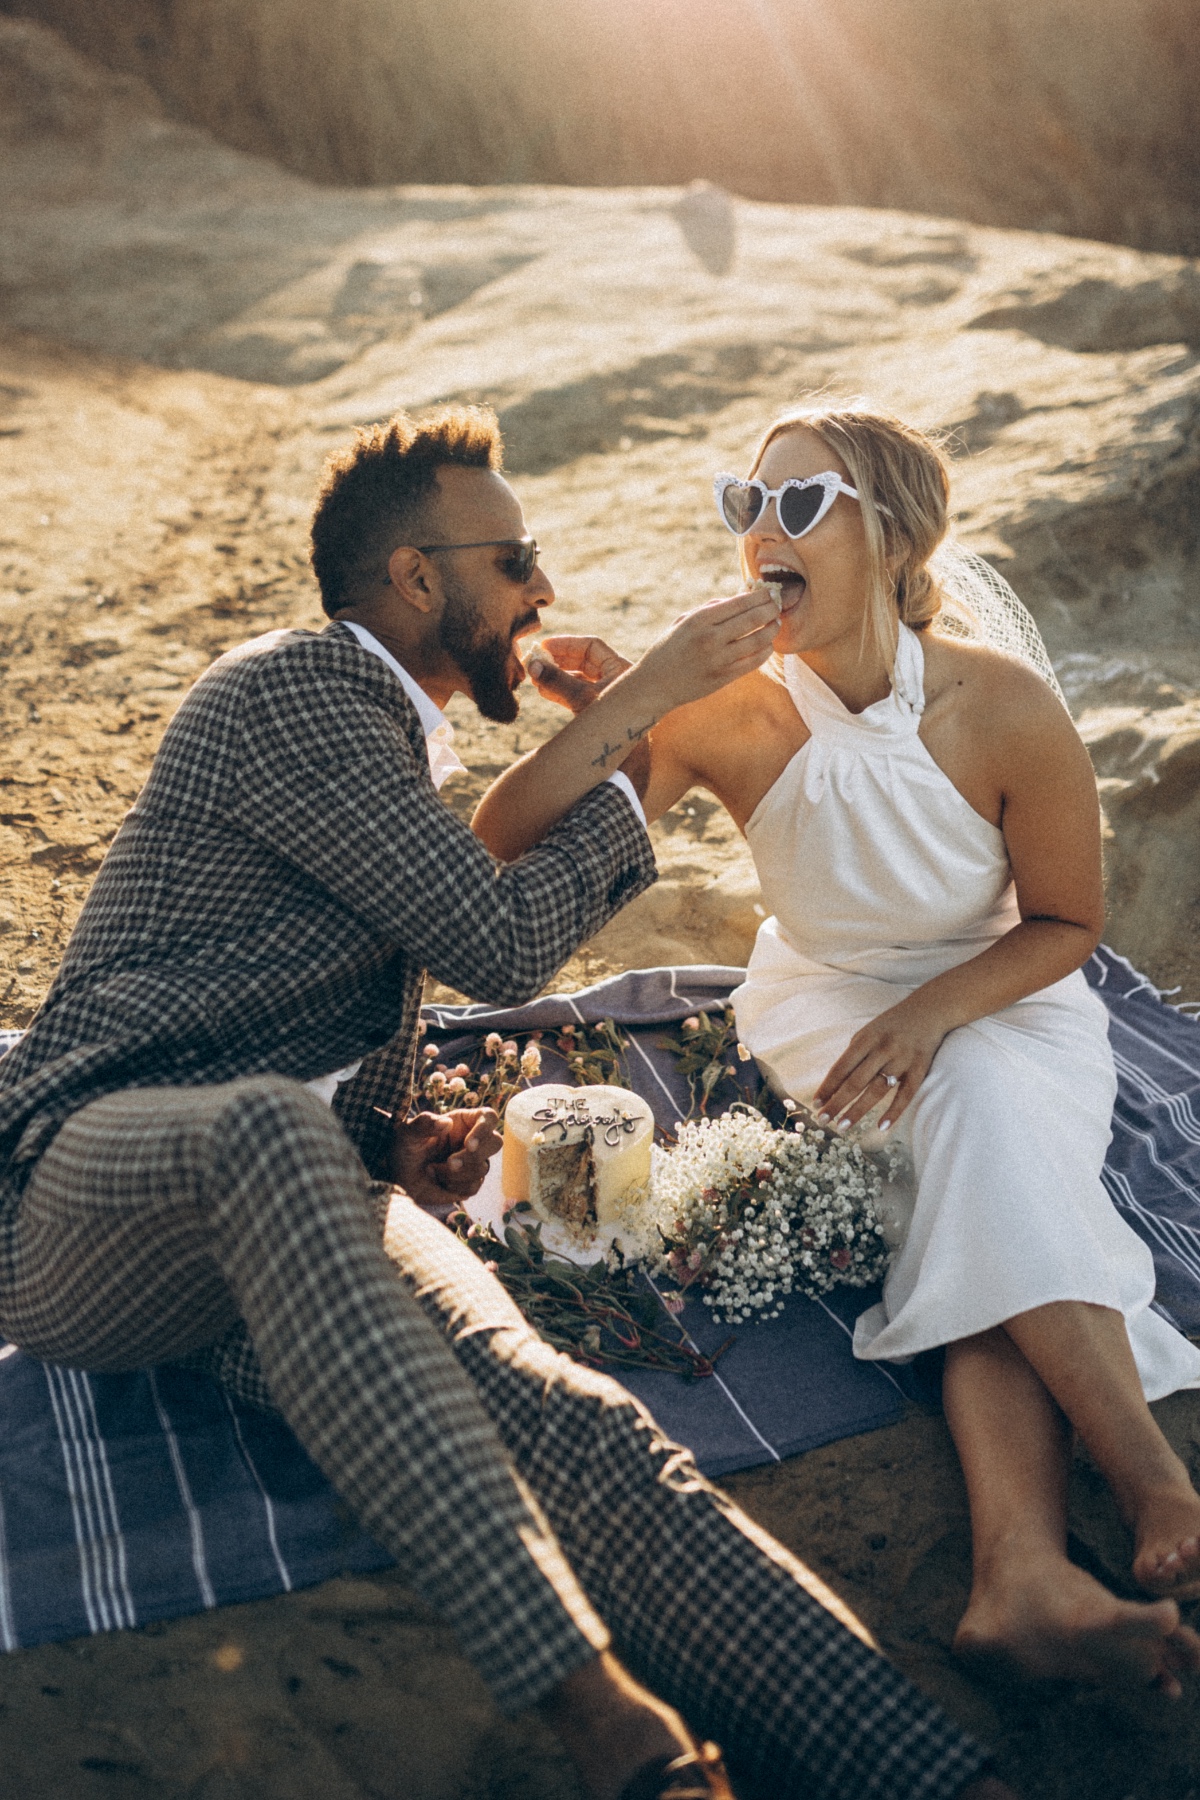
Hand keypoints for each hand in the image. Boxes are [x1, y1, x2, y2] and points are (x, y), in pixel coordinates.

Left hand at [389, 1108, 501, 1219]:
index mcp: (464, 1121)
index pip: (488, 1117)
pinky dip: (454, 1186)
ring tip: (432, 1169)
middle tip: (450, 1162)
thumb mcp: (408, 1132)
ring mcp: (474, 1162)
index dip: (484, 1129)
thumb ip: (425, 1123)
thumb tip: (446, 1123)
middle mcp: (474, 1139)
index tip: (468, 1143)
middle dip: (474, 1156)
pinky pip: (474, 1186)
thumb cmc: (405, 1147)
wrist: (399, 1176)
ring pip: (483, 1168)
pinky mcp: (470, 1183)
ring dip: (456, 1173)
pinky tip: (438, 1180)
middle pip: (496, 1142)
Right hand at [525, 635, 631, 714]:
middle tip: (536, 661)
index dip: (566, 644)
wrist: (627, 760)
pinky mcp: (598, 712)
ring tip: (535, 678)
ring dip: (556, 677)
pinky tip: (543, 691)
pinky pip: (576, 695)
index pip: (591, 646)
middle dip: (558, 661)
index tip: (544, 646)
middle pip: (583, 661)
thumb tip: (532, 664)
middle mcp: (615, 679)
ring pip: (578, 679)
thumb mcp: (583, 698)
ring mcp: (606, 696)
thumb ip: (557, 681)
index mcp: (619, 669)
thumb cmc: (613, 722)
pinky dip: (560, 692)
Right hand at [638, 586, 779, 711]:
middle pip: (753, 619)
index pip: (740, 602)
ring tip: (775, 623)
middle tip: (778, 604)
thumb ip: (711, 608)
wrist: (655, 684)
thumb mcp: (684, 621)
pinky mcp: (724, 677)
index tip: (770, 592)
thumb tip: (741, 596)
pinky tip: (767, 644)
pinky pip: (753, 661)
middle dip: (771, 609)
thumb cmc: (670, 648)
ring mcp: (718, 660)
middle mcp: (710, 638)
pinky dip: (765, 650)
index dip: (761, 596)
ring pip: (758, 640)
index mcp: (700, 620)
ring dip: (772, 630)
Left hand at [814, 996, 953, 1132]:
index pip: (841, 1068)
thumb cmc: (891, 1025)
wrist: (928, 1011)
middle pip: (855, 1081)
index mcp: (866, 1039)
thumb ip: (854, 1055)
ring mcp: (902, 1060)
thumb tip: (835, 1084)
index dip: (827, 1087)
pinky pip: (905, 1094)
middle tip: (823, 1120)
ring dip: (857, 1110)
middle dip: (837, 1103)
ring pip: (877, 1090)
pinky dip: (894, 1111)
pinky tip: (881, 1126)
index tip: (815, 1104)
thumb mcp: (868, 1032)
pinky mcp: (919, 1069)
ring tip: (842, 1127)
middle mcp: (882, 1049)